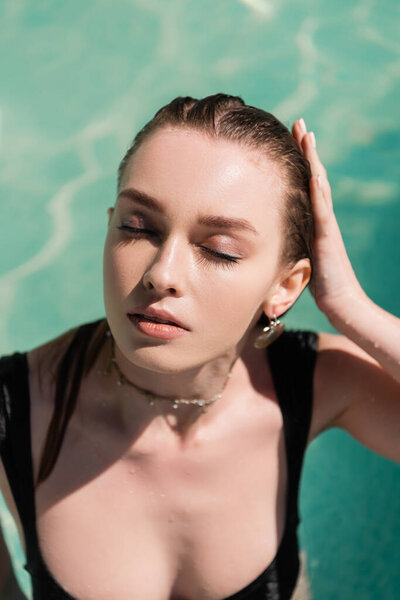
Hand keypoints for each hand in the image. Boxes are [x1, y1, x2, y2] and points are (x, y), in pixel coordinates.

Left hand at [291, 118, 364, 318]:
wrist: (342, 303)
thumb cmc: (322, 285)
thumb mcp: (301, 257)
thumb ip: (293, 242)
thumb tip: (275, 236)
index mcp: (314, 221)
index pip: (306, 185)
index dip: (299, 161)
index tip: (290, 138)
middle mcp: (323, 219)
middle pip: (314, 177)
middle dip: (306, 149)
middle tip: (299, 123)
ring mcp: (327, 227)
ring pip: (319, 187)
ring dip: (313, 161)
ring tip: (306, 135)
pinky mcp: (327, 240)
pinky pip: (322, 212)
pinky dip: (318, 192)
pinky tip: (313, 174)